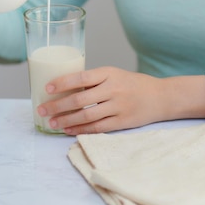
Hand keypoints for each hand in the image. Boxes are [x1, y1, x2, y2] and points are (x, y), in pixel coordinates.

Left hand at [37, 67, 204, 134]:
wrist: (162, 96)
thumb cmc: (133, 84)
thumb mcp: (115, 74)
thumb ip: (94, 80)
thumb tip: (64, 89)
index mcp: (109, 73)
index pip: (81, 77)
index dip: (62, 83)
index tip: (47, 87)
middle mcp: (113, 89)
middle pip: (80, 99)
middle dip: (57, 105)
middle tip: (42, 109)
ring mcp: (118, 107)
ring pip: (86, 116)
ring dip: (66, 120)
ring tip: (52, 122)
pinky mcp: (122, 122)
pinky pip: (97, 128)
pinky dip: (80, 130)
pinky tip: (68, 130)